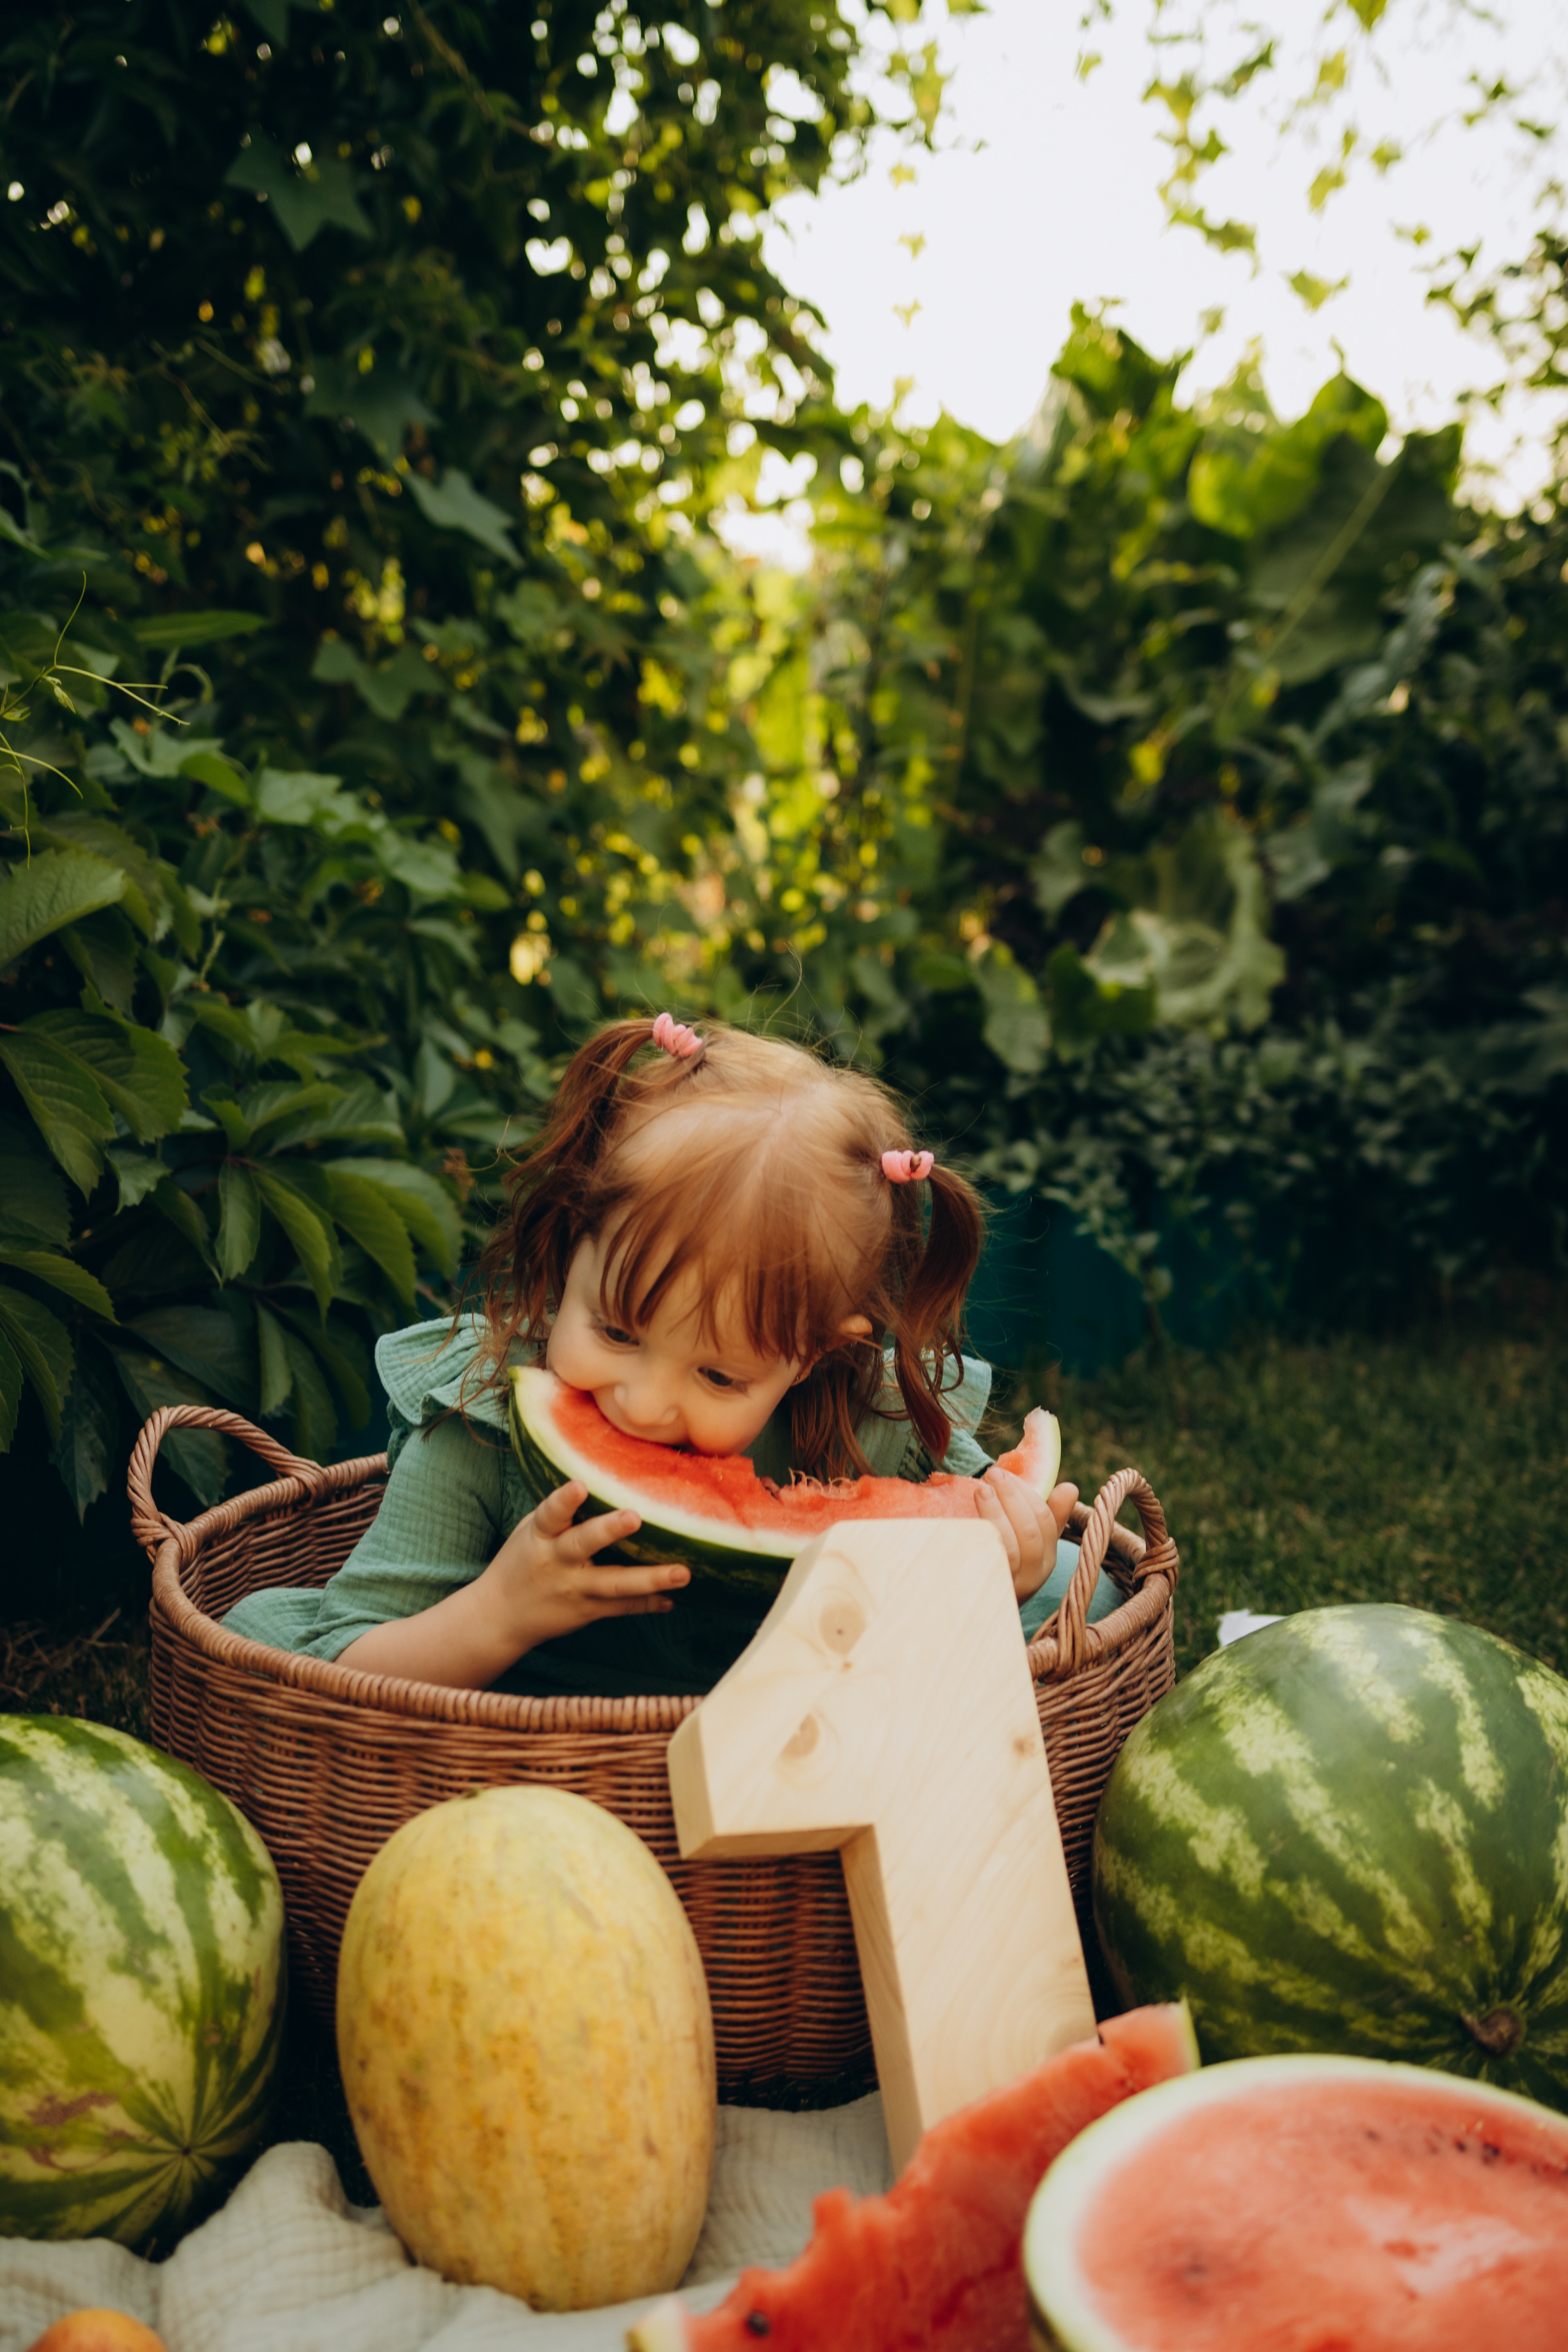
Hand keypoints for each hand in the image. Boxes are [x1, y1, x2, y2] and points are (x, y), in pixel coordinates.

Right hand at [482, 1480, 689, 1653]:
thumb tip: (598, 1477)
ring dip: (650, 1579)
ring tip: (682, 1573)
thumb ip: (560, 1511)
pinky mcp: (588, 1611)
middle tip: (635, 1517)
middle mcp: (557, 1562)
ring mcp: (575, 1589)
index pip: (550, 1514)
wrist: (500, 1617)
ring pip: (614, 1584)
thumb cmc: (521, 1561)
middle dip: (609, 1531)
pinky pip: (621, 1607)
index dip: (564, 1500)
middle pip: (583, 1545)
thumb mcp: (530, 1531)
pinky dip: (647, 1604)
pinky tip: (672, 1599)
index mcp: (540, 1536)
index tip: (579, 1486)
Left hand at [975, 1469, 1079, 1602]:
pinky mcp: (986, 1592)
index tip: (1006, 1472)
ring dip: (996, 1513)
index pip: (1045, 1522)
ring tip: (981, 1490)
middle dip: (1012, 1498)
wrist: (974, 1611)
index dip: (1026, 1493)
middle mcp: (1032, 1578)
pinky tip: (968, 1519)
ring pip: (1010, 1548)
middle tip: (992, 1474)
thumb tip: (1071, 1488)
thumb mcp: (1028, 1542)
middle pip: (1029, 1533)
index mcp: (1046, 1561)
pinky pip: (987, 1562)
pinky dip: (981, 1536)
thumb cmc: (1003, 1565)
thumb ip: (1049, 1515)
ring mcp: (1010, 1588)